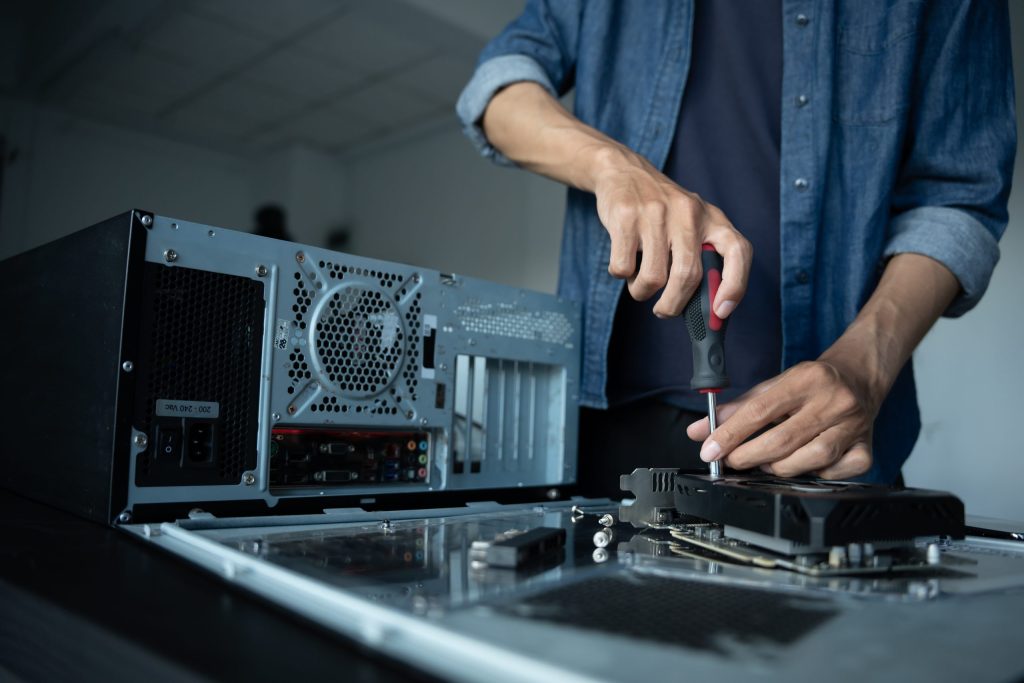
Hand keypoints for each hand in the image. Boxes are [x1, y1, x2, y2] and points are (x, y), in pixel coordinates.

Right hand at [590, 147, 751, 317]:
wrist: (624, 171)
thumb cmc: (662, 211)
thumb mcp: (692, 223)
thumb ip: (703, 257)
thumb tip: (708, 311)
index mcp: (712, 218)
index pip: (738, 252)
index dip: (735, 286)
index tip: (721, 312)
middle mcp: (689, 213)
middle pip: (688, 275)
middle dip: (674, 305)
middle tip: (664, 311)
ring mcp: (656, 213)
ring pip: (653, 278)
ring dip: (642, 292)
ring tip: (640, 283)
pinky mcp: (626, 216)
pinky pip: (623, 267)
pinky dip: (622, 275)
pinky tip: (625, 263)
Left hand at [685, 359, 882, 479]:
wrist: (860, 377)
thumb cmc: (812, 383)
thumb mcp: (773, 386)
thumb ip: (736, 408)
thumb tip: (700, 431)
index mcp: (807, 379)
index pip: (760, 410)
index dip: (731, 434)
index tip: (710, 450)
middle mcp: (833, 401)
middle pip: (783, 439)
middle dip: (748, 456)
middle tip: (732, 461)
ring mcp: (854, 426)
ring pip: (810, 459)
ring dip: (778, 468)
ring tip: (765, 463)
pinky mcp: (866, 448)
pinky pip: (836, 473)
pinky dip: (814, 475)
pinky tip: (803, 466)